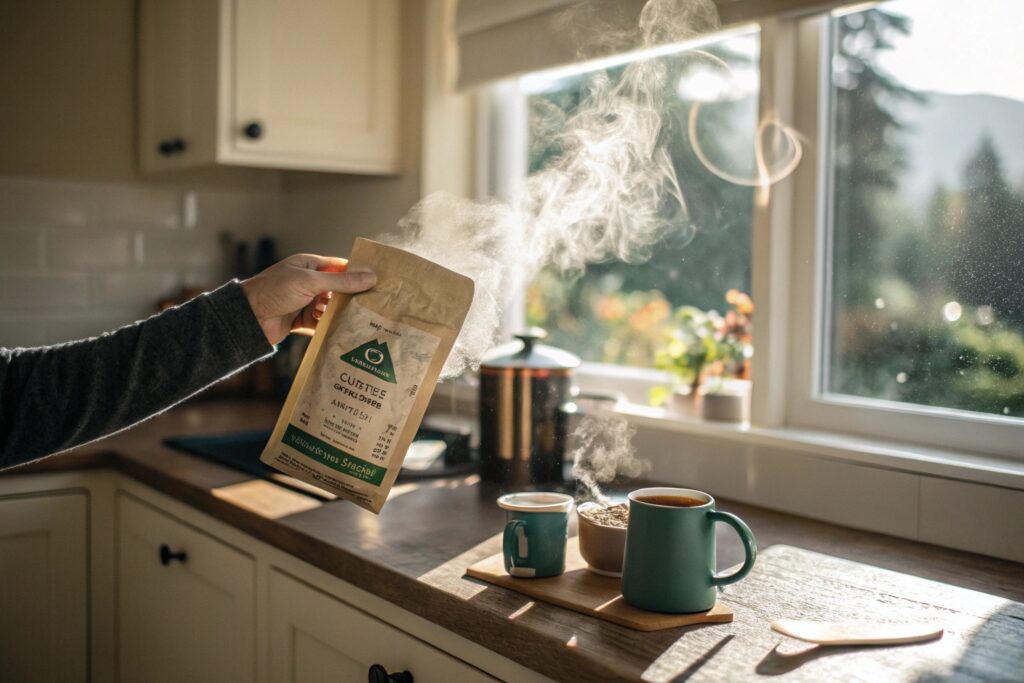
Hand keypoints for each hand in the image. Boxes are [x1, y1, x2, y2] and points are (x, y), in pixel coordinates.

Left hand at [241, 253, 376, 345]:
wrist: (247, 318)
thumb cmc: (274, 291)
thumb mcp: (310, 282)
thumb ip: (341, 281)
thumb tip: (371, 277)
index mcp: (309, 266)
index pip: (340, 267)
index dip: (358, 273)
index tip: (378, 281)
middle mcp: (308, 283)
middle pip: (339, 289)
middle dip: (351, 297)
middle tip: (373, 305)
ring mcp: (305, 302)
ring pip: (332, 308)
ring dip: (338, 313)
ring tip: (348, 318)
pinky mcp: (302, 320)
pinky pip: (322, 323)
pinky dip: (328, 326)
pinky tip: (336, 329)